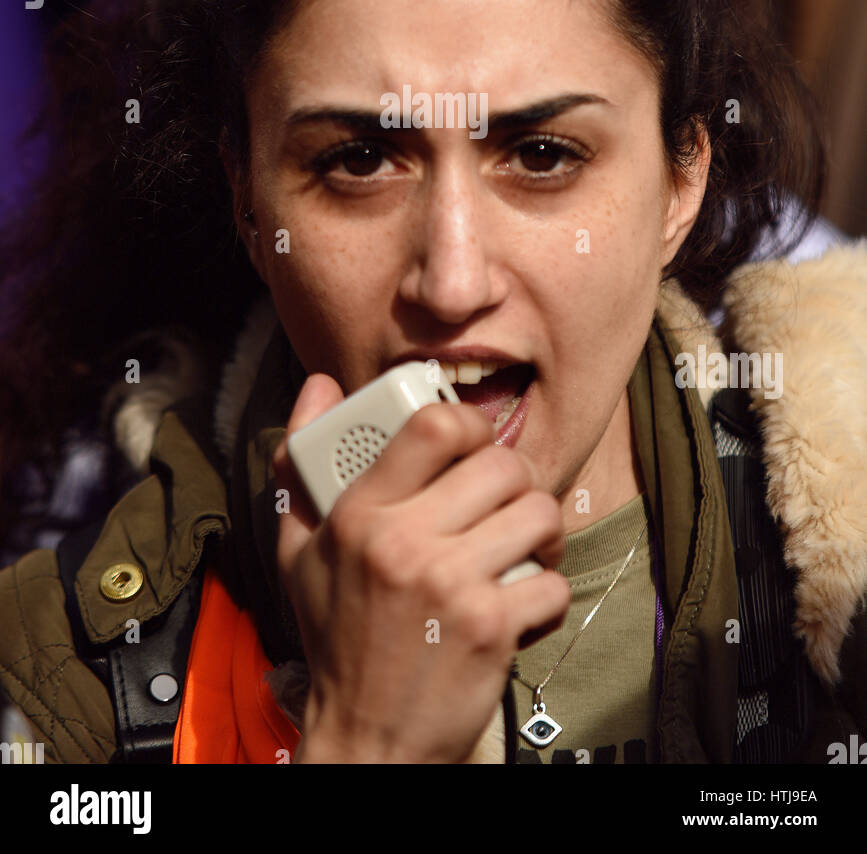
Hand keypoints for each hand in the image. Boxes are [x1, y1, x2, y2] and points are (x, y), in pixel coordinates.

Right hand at [272, 373, 571, 762]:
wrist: (365, 741)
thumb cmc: (337, 639)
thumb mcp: (299, 550)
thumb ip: (304, 464)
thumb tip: (318, 384)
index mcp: (359, 515)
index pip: (432, 426)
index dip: (468, 422)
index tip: (474, 444)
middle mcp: (403, 543)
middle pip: (500, 464)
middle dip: (515, 481)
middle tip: (506, 505)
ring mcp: (450, 586)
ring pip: (538, 514)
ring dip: (541, 532)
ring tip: (523, 549)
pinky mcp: (491, 628)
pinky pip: (552, 581)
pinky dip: (547, 594)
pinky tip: (522, 604)